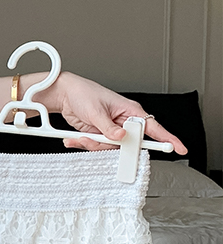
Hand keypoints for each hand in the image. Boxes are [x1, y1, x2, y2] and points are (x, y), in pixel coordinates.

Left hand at [54, 72, 187, 154]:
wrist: (66, 96)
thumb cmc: (84, 94)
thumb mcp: (96, 112)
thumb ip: (108, 128)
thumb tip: (121, 137)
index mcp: (130, 110)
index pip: (153, 127)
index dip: (167, 138)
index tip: (178, 148)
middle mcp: (123, 121)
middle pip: (129, 143)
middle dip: (111, 145)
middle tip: (99, 140)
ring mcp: (112, 130)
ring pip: (111, 148)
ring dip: (94, 145)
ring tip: (82, 136)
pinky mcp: (100, 135)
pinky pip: (98, 147)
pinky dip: (86, 145)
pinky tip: (76, 138)